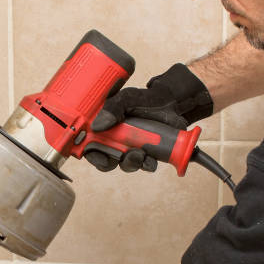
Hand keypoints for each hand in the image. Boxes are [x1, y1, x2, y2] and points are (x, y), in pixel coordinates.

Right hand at [85, 63, 212, 172]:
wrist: (173, 103)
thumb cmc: (146, 99)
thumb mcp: (127, 98)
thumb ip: (112, 108)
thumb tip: (97, 125)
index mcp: (105, 126)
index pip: (90, 144)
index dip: (92, 154)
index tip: (101, 157)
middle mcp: (115, 140)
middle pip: (105, 159)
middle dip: (114, 162)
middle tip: (125, 155)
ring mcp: (131, 148)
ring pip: (125, 164)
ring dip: (132, 163)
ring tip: (142, 155)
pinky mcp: (147, 154)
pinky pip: (143, 165)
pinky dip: (147, 165)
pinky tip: (152, 159)